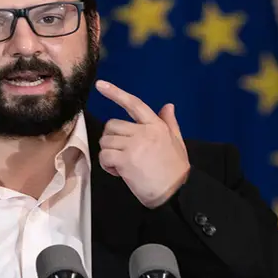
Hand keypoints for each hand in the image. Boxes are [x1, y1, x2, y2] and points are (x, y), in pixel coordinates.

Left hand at [95, 80, 190, 207]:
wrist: (177, 192)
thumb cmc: (176, 170)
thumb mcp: (177, 142)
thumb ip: (170, 123)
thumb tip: (168, 106)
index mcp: (156, 125)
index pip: (134, 104)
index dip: (116, 93)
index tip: (100, 85)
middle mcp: (144, 131)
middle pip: (112, 125)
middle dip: (111, 139)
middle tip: (120, 154)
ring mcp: (134, 145)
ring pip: (106, 141)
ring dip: (108, 153)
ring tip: (120, 165)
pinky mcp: (125, 160)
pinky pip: (104, 156)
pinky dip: (106, 165)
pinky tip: (117, 172)